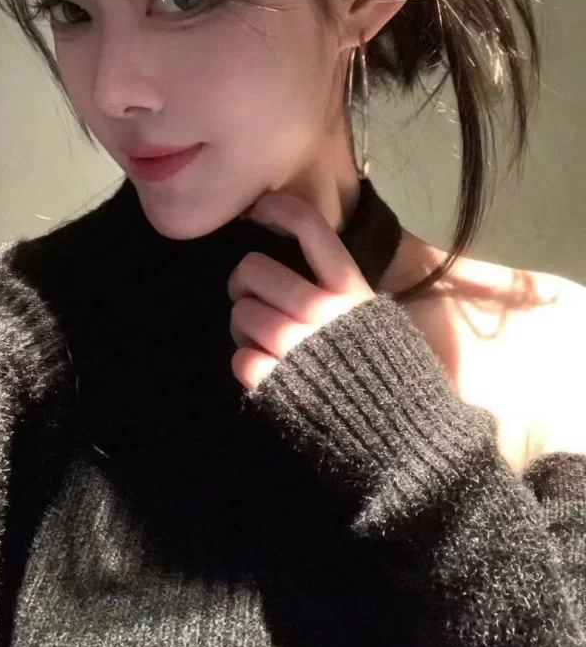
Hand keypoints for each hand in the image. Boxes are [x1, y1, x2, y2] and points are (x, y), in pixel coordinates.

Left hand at [228, 191, 376, 392]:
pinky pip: (241, 360)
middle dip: (243, 280)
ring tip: (257, 336)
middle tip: (249, 294)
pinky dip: (245, 362)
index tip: (259, 210)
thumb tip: (307, 264)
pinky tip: (263, 368)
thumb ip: (347, 291)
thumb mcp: (381, 319)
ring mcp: (297, 348)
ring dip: (241, 323)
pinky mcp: (278, 383)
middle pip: (255, 270)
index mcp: (352, 291)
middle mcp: (323, 312)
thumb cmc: (393, 375)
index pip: (311, 229)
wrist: (404, 436)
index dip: (278, 209)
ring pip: (242, 313)